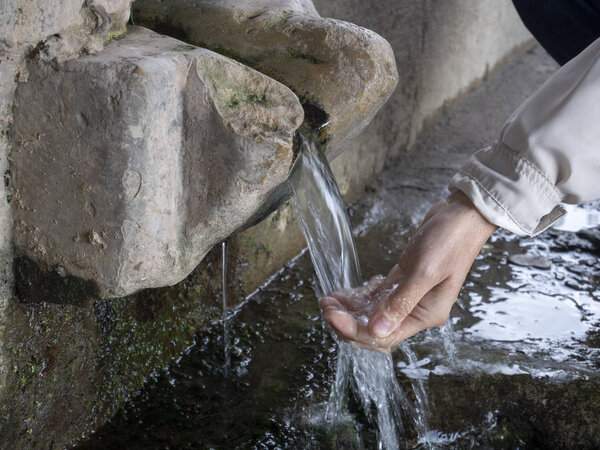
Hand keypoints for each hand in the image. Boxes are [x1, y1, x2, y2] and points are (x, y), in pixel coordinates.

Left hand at [319, 191, 497, 352]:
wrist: (462, 216)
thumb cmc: (450, 241)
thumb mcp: (424, 272)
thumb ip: (400, 302)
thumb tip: (377, 329)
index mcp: (425, 315)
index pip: (383, 335)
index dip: (354, 330)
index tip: (332, 316)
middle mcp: (416, 310)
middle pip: (375, 327)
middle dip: (348, 320)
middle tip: (325, 306)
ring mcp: (408, 296)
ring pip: (372, 312)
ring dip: (349, 309)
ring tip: (327, 300)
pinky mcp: (402, 281)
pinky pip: (376, 297)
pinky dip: (358, 297)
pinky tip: (342, 293)